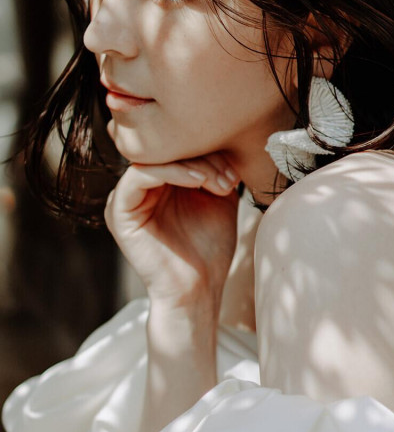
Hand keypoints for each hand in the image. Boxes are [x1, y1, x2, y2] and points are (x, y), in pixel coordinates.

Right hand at [104, 153, 240, 308]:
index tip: (235, 174)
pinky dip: (171, 172)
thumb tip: (224, 142)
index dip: (209, 152)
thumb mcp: (218, 200)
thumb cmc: (209, 248)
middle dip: (204, 159)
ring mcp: (127, 199)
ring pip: (155, 159)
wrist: (199, 289)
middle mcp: (141, 188)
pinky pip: (139, 176)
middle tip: (230, 179)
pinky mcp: (119, 212)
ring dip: (192, 166)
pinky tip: (198, 182)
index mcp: (161, 183)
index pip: (179, 148)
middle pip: (167, 151)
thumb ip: (215, 170)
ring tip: (218, 184)